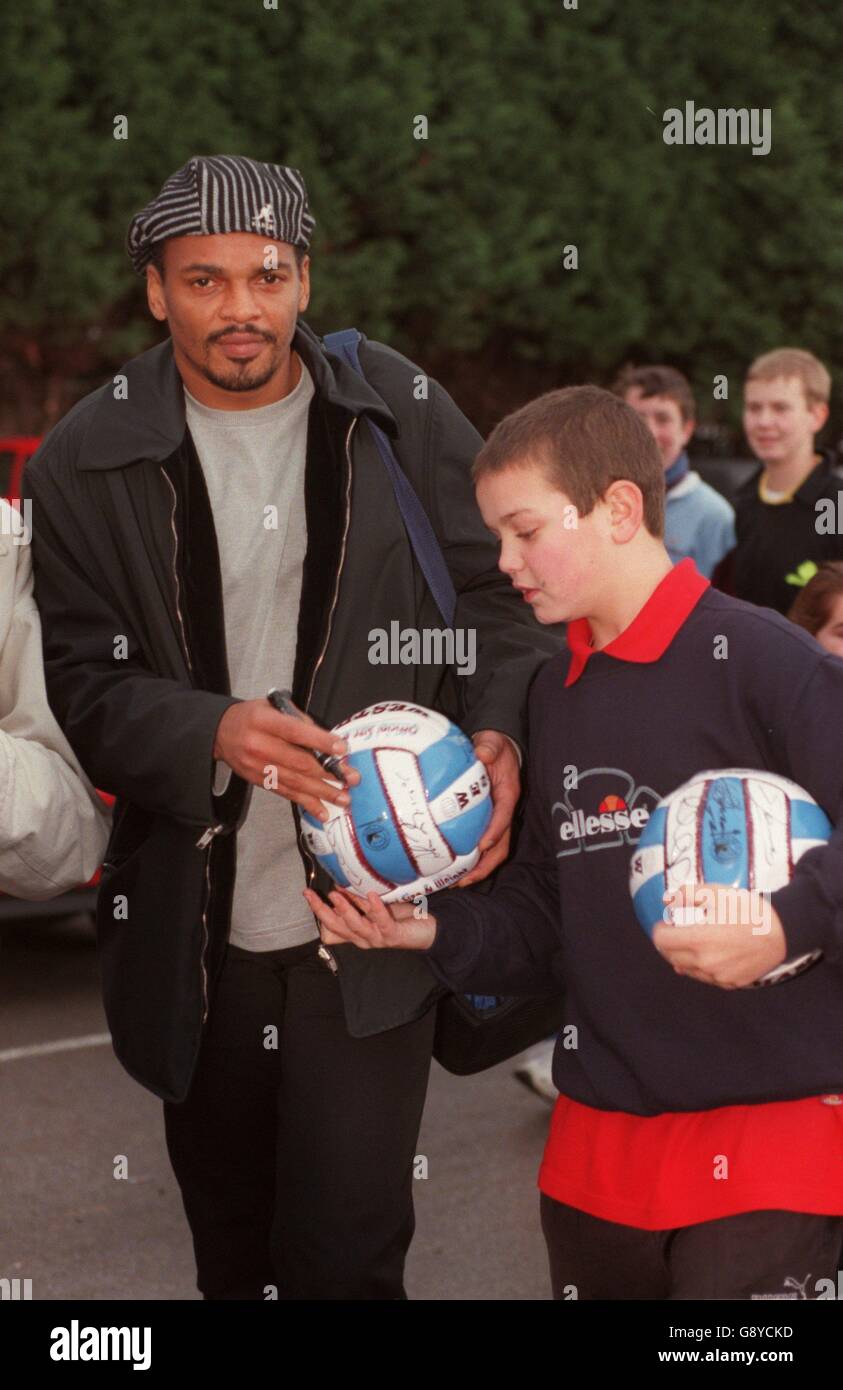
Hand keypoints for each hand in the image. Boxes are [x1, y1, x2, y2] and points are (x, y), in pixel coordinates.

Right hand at [213, 699, 359, 819]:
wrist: (220, 733)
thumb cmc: (251, 717)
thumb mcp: (271, 706)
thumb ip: (298, 719)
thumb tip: (325, 739)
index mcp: (263, 722)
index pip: (295, 732)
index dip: (320, 741)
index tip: (341, 748)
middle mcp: (259, 745)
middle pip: (298, 762)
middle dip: (329, 772)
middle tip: (351, 778)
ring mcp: (259, 767)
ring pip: (295, 782)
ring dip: (322, 792)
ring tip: (343, 798)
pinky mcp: (260, 782)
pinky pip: (286, 794)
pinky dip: (306, 803)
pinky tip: (322, 811)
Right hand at [303, 886, 436, 949]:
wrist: (428, 931)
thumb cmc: (400, 918)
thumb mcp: (375, 906)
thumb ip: (359, 900)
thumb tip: (341, 884)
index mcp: (357, 931)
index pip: (332, 921)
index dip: (318, 909)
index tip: (306, 893)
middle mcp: (364, 938)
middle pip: (338, 926)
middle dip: (323, 911)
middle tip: (311, 895)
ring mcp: (377, 939)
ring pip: (357, 926)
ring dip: (345, 910)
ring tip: (335, 894)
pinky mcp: (393, 936)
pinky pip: (382, 923)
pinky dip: (376, 909)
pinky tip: (371, 895)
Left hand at [456, 731, 520, 886]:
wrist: (496, 749)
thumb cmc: (495, 747)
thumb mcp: (494, 742)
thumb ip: (489, 746)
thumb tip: (482, 753)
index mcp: (508, 794)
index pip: (504, 816)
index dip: (495, 831)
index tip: (482, 845)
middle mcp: (504, 811)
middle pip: (501, 844)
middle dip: (485, 864)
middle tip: (464, 879)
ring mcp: (496, 819)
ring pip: (493, 851)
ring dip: (478, 868)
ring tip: (457, 882)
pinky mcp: (486, 822)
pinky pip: (481, 845)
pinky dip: (470, 860)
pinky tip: (453, 869)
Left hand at [653, 882, 787, 987]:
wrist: (780, 932)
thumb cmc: (747, 910)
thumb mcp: (716, 893)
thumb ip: (687, 894)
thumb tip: (667, 900)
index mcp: (698, 940)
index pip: (661, 940)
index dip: (661, 929)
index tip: (668, 922)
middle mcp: (704, 963)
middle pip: (670, 956)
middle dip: (670, 942)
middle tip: (681, 930)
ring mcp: (717, 976)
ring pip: (687, 968)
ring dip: (685, 955)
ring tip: (697, 941)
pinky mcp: (729, 983)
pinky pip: (706, 977)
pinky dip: (702, 966)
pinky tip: (713, 953)